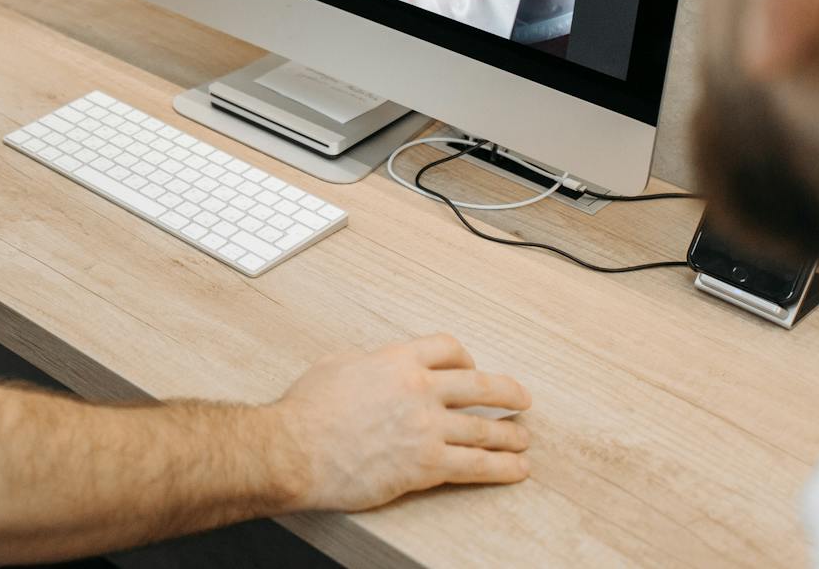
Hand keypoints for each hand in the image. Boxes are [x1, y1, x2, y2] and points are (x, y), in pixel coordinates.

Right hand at [270, 334, 531, 511]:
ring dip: (510, 434)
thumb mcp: (335, 365)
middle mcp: (419, 389)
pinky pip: (476, 465)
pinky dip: (502, 468)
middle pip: (480, 385)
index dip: (467, 358)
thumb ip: (366, 361)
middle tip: (521, 399)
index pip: (448, 349)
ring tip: (523, 439)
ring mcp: (427, 427)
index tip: (473, 367)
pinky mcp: (427, 465)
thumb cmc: (306, 411)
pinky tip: (515, 469)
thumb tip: (375, 364)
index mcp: (397, 359)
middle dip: (508, 392)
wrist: (295, 450)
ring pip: (485, 428)